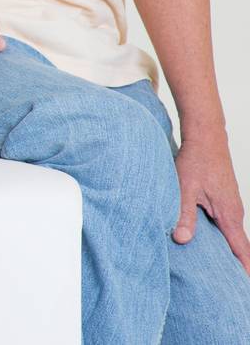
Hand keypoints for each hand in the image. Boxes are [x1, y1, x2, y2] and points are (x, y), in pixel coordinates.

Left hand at [172, 127, 249, 272]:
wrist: (206, 138)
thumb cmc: (196, 160)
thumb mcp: (185, 188)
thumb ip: (183, 214)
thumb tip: (182, 239)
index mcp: (228, 215)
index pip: (241, 250)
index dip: (244, 269)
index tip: (244, 287)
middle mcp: (234, 213)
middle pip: (238, 246)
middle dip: (237, 265)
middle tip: (230, 286)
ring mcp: (231, 206)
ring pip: (231, 235)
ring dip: (228, 251)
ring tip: (222, 271)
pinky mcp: (224, 200)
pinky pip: (226, 225)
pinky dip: (223, 237)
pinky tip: (212, 243)